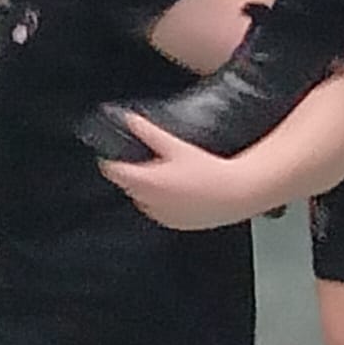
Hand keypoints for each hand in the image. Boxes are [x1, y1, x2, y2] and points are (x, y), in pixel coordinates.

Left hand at [99, 114, 258, 230]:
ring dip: (146, 188)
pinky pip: (158, 211)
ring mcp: (161, 215)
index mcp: (147, 182)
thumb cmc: (208, 171)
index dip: (110, 162)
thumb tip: (131, 120)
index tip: (111, 155)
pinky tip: (177, 190)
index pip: (114, 173)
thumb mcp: (176, 146)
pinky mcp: (173, 223)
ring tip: (165, 174)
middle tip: (145, 160)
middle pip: (128, 186)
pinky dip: (160, 201)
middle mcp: (150, 202)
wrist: (233, 194)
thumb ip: (150, 133)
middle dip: (132, 173)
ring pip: (142, 200)